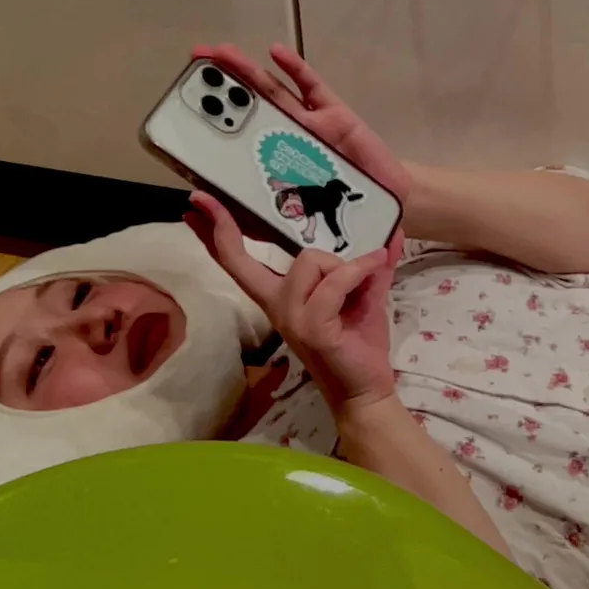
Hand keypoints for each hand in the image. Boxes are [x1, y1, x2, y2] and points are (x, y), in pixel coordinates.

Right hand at [186, 191, 396, 413]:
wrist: (367, 388)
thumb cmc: (358, 343)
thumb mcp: (362, 294)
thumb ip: (369, 264)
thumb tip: (393, 230)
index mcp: (280, 297)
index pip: (239, 263)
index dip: (215, 235)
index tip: (195, 206)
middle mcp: (276, 306)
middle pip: (245, 259)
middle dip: (222, 227)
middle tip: (203, 201)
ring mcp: (291, 317)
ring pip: (309, 261)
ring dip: (342, 264)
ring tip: (360, 283)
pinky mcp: (312, 327)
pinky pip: (334, 281)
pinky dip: (359, 270)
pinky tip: (375, 265)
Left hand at [195, 43, 411, 264]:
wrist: (386, 216)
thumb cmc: (336, 221)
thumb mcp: (282, 227)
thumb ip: (245, 219)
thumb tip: (196, 206)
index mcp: (270, 164)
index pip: (235, 140)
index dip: (211, 124)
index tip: (182, 109)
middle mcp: (285, 140)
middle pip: (249, 107)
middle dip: (222, 85)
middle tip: (196, 60)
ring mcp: (309, 125)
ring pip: (274, 93)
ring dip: (247, 71)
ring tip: (221, 52)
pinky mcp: (336, 115)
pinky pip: (313, 88)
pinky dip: (295, 69)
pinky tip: (275, 53)